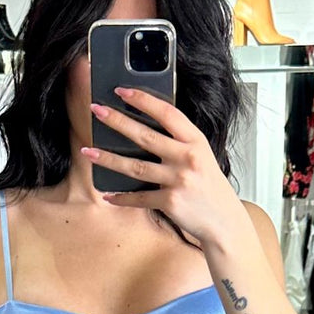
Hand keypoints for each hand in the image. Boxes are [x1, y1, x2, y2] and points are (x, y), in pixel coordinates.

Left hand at [81, 86, 248, 248]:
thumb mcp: (202, 157)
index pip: (167, 113)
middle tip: (96, 111)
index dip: (143, 100)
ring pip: (135, 167)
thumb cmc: (210, 188)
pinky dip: (122, 197)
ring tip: (88, 151)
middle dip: (117, 121)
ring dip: (108, 159)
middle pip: (145, 136)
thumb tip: (144, 130)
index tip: (121, 91)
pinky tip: (108, 194)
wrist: (225, 222)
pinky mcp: (171, 203)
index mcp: (196, 141)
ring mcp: (179, 180)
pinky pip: (139, 198)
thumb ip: (180, 143)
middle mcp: (187, 158)